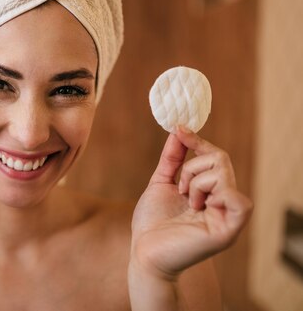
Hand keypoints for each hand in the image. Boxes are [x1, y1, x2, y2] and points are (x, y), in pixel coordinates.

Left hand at [130, 127, 252, 280]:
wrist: (144, 252)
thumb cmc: (152, 222)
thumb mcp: (161, 183)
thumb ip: (172, 158)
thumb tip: (179, 130)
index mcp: (211, 192)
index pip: (216, 156)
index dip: (198, 141)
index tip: (179, 129)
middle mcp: (223, 202)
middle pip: (220, 160)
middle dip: (192, 166)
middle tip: (179, 189)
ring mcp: (228, 216)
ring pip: (221, 174)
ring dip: (194, 182)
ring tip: (186, 203)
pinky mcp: (228, 231)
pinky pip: (238, 200)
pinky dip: (215, 194)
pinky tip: (198, 206)